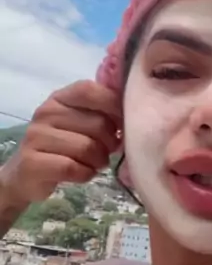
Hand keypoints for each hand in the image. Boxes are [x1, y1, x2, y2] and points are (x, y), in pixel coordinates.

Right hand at [0, 80, 122, 207]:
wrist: (27, 173)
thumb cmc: (63, 145)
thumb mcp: (80, 123)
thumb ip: (101, 113)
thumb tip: (133, 116)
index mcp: (60, 98)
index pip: (90, 90)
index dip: (113, 106)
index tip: (121, 124)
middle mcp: (46, 112)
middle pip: (96, 124)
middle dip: (109, 143)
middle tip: (106, 151)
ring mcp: (36, 137)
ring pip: (87, 148)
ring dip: (98, 161)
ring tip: (94, 163)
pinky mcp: (32, 162)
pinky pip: (72, 168)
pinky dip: (85, 174)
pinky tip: (83, 173)